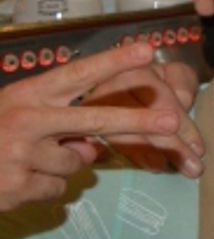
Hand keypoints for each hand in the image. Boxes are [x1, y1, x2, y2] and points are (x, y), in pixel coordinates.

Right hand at [0, 43, 203, 211]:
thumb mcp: (18, 114)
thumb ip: (58, 120)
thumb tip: (92, 146)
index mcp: (27, 95)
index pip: (77, 74)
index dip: (113, 61)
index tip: (147, 49)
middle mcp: (26, 121)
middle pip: (94, 121)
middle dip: (138, 121)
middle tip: (173, 121)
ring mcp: (21, 155)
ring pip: (76, 163)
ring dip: (60, 166)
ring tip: (24, 160)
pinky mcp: (18, 188)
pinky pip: (57, 190)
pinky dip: (42, 188)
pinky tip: (15, 180)